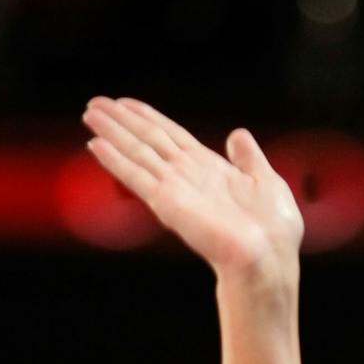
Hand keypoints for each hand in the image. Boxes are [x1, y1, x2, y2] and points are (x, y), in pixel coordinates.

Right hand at [81, 96, 303, 285]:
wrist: (269, 258)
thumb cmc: (273, 232)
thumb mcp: (267, 181)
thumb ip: (249, 157)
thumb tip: (238, 135)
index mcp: (210, 169)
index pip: (172, 136)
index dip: (148, 118)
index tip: (126, 104)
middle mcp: (188, 176)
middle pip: (148, 140)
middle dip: (121, 122)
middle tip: (94, 104)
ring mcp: (176, 189)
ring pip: (138, 153)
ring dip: (113, 133)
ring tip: (90, 114)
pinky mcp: (169, 203)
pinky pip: (137, 176)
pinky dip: (116, 160)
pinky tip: (96, 145)